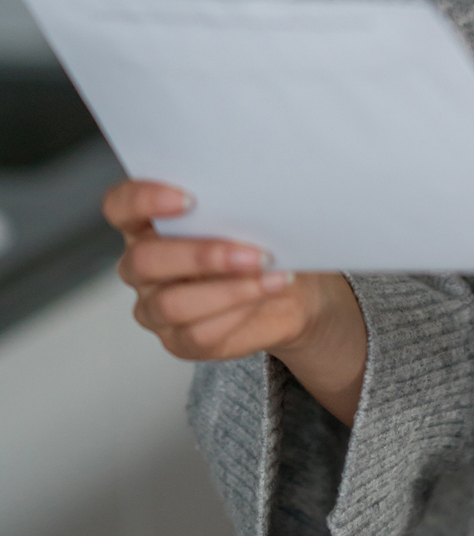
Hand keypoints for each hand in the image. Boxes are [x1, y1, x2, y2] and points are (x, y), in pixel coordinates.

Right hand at [105, 179, 368, 425]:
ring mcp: (155, 307)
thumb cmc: (263, 241)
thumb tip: (251, 195)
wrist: (290, 291)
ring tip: (268, 273)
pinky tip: (268, 291)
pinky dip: (239, 311)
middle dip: (200, 255)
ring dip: (228, 288)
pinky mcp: (179, 341)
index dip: (143, 199)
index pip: (121, 206)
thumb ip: (236, 204)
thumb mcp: (252, 214)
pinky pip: (198, 334)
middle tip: (250, 252)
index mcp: (148, 223)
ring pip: (172, 304)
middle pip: (144, 260)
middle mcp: (142, 266)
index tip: (188, 199)